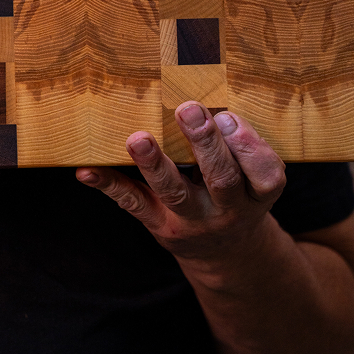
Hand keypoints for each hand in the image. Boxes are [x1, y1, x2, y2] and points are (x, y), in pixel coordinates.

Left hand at [76, 103, 285, 266]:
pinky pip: (134, 204)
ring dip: (155, 164)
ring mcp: (192, 220)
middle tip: (189, 109)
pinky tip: (87, 171)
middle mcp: (228, 210)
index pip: (266, 174)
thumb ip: (242, 144)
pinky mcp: (159, 224)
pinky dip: (109, 186)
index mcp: (257, 194)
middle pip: (222, 180)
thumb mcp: (255, 177)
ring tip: (139, 140)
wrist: (226, 253)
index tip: (228, 116)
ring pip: (175, 193)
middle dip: (205, 144)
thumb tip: (213, 100)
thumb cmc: (239, 195)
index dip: (248, 147)